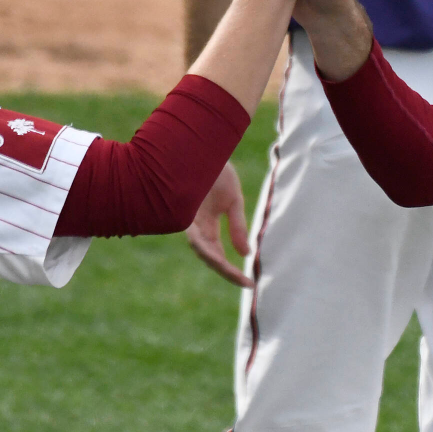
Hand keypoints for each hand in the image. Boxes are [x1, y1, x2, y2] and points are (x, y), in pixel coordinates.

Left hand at [186, 162, 253, 287]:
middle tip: (247, 284)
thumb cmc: (215, 170)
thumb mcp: (233, 201)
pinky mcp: (183, 210)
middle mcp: (194, 227)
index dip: (232, 270)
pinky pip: (194, 235)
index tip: (250, 282)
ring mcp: (187, 219)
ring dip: (219, 263)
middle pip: (209, 256)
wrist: (203, 147)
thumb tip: (246, 254)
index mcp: (205, 226)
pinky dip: (206, 248)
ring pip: (201, 250)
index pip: (217, 254)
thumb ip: (237, 226)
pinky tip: (218, 256)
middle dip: (227, 272)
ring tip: (236, 274)